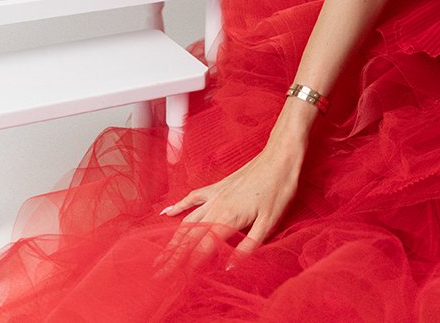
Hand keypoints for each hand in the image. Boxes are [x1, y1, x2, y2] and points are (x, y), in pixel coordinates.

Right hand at [160, 137, 304, 265]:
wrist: (280, 158)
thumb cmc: (278, 190)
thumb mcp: (269, 223)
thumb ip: (248, 247)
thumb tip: (228, 267)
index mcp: (228, 219)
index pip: (203, 248)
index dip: (190, 266)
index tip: (177, 281)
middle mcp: (215, 207)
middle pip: (190, 237)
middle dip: (174, 257)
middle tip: (159, 274)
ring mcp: (214, 196)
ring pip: (187, 220)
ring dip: (173, 239)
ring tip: (160, 255)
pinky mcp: (217, 187)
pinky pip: (192, 198)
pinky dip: (178, 206)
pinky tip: (165, 213)